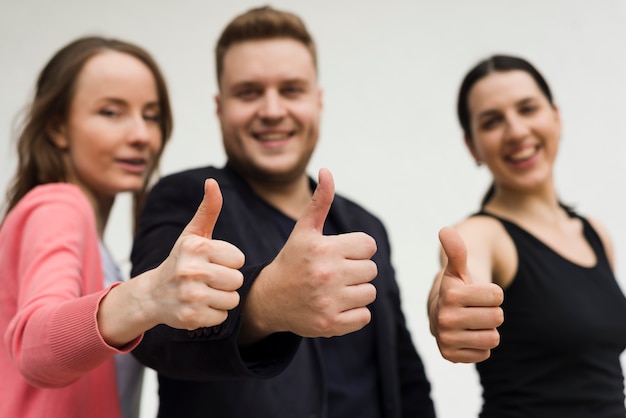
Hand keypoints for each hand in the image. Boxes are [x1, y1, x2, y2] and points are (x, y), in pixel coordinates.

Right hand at [146, 178, 244, 329]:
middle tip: (207, 280)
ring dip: (222, 298)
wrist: (153, 295)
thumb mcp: (193, 234)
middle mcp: (191, 270)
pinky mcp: (190, 317)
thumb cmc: (181, 260)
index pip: (239, 259)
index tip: (211, 262)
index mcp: (195, 247)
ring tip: (204, 292)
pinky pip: (222, 316)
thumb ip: (208, 209)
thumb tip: (212, 181)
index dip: (228, 262)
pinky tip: (198, 306)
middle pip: (237, 280)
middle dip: (226, 282)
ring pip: (232, 299)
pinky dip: (214, 314)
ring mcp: (190, 295)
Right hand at [241, 168, 377, 342]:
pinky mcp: (330, 325)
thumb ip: (320, 201)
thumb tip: (327, 171)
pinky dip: (354, 313)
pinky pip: (364, 317)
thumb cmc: (292, 260)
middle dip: (356, 270)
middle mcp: (327, 274)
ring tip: (335, 289)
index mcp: (324, 248)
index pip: (368, 245)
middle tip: (335, 273)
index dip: (356, 249)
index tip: (338, 253)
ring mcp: (329, 301)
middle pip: (371, 269)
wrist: (269, 299)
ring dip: (357, 292)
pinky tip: (335, 305)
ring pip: (369, 293)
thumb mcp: (304, 231)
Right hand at [431, 227, 502, 362]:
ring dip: (487, 330)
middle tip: (476, 309)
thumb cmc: (457, 288)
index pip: (498, 297)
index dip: (493, 294)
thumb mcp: (458, 269)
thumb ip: (456, 250)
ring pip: (493, 338)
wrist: (441, 312)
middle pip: (497, 317)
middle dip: (491, 312)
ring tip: (472, 323)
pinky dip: (480, 346)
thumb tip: (446, 230)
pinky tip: (468, 336)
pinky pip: (485, 353)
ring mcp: (446, 339)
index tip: (477, 293)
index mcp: (449, 295)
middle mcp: (444, 318)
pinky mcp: (450, 356)